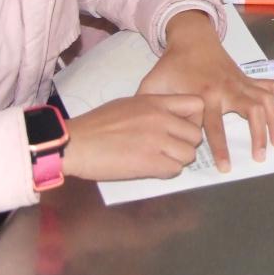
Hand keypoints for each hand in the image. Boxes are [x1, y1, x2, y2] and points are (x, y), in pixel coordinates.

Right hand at [62, 94, 203, 180]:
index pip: (196, 105)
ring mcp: (157, 141)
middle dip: (186, 144)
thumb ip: (153, 109)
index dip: (194, 119)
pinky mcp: (150, 163)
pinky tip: (152, 168)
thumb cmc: (98, 123)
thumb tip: (168, 119)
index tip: (183, 127)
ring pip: (188, 154)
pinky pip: (174, 170)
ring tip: (161, 159)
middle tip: (171, 148)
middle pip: (196, 135)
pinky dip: (167, 172)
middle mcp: (161, 119)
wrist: (76, 142)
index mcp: (156, 102)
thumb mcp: (130, 104)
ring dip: (178, 160)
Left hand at [138, 10, 273, 171]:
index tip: (226, 168)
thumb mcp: (154, 85)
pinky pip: (271, 85)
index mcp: (204, 94)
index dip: (220, 147)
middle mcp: (227, 88)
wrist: (190, 39)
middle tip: (260, 157)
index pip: (214, 126)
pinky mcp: (248, 78)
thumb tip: (142, 132)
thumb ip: (149, 107)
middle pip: (250, 111)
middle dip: (257, 135)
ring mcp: (240, 82)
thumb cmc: (171, 66)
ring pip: (265, 100)